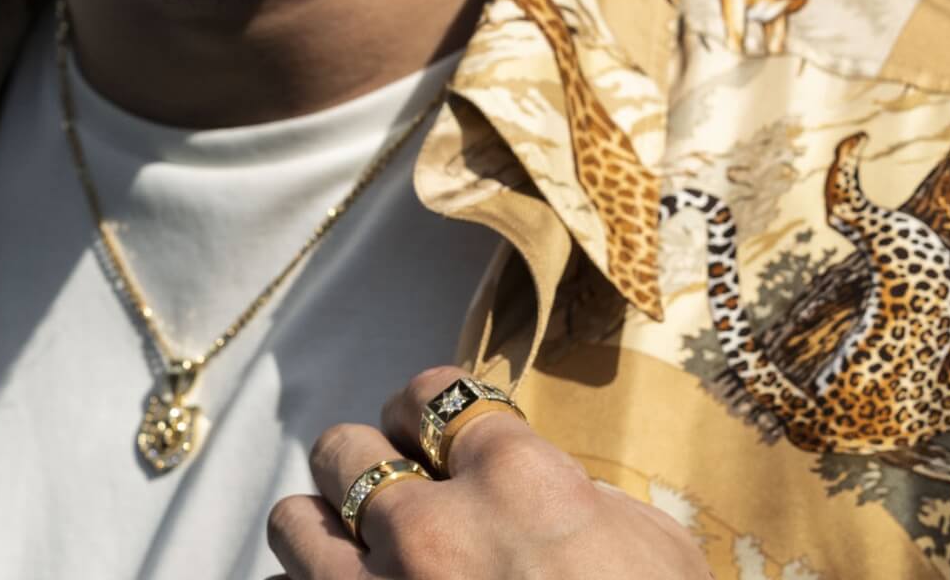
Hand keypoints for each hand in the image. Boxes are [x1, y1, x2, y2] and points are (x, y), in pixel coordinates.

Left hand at [266, 365, 708, 578]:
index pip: (433, 395)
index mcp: (516, 482)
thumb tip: (553, 485)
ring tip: (352, 554)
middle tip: (394, 497)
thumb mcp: (655, 551)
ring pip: (294, 525)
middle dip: (365, 466)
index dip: (426, 412)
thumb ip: (585, 500)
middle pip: (343, 450)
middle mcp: (431, 529)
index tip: (430, 435)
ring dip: (321, 533)